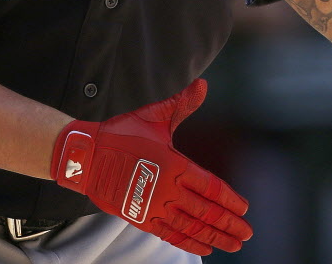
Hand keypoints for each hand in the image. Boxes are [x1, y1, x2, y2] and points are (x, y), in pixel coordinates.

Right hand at [51, 79, 251, 254]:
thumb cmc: (120, 134)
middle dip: (229, 224)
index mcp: (175, 165)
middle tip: (246, 233)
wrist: (85, 156)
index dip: (230, 199)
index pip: (210, 187)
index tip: (244, 207)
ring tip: (232, 245)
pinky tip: (203, 248)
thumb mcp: (153, 116)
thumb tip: (202, 84)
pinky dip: (188, 243)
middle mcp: (167, 190)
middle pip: (205, 212)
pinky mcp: (140, 217)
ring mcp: (153, 207)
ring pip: (190, 227)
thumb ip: (181, 103)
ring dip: (214, 237)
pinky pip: (170, 234)